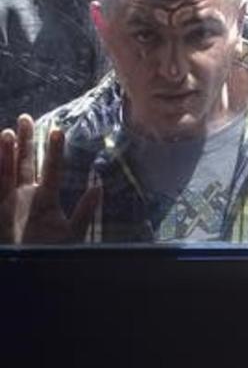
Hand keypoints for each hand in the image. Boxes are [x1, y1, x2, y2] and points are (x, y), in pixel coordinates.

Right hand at [0, 115, 100, 243]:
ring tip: (8, 131)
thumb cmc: (50, 253)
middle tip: (25, 118)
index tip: (57, 130)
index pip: (51, 169)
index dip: (54, 151)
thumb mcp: (72, 233)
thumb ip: (84, 211)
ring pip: (7, 171)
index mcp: (45, 199)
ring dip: (6, 152)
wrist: (28, 270)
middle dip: (25, 142)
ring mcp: (9, 202)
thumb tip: (98, 186)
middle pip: (25, 163)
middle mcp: (25, 196)